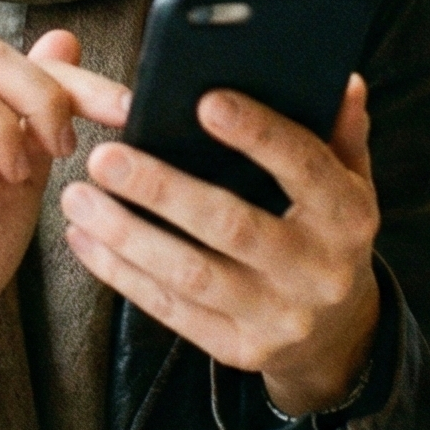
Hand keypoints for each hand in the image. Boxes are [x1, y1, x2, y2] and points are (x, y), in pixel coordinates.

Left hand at [61, 76, 383, 416]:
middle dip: (162, 191)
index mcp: (348, 216)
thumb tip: (343, 80)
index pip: (304, 167)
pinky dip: (122, 275)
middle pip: (232, 226)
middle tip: (105, 157)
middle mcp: (318, 270)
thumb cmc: (328, 234)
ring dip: (126, 236)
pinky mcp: (240, 349)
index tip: (205, 102)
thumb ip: (341, 132)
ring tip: (79, 198)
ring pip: (191, 274)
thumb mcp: (350, 182)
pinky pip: (172, 310)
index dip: (258, 135)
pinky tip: (85, 240)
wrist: (338, 335)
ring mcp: (279, 316)